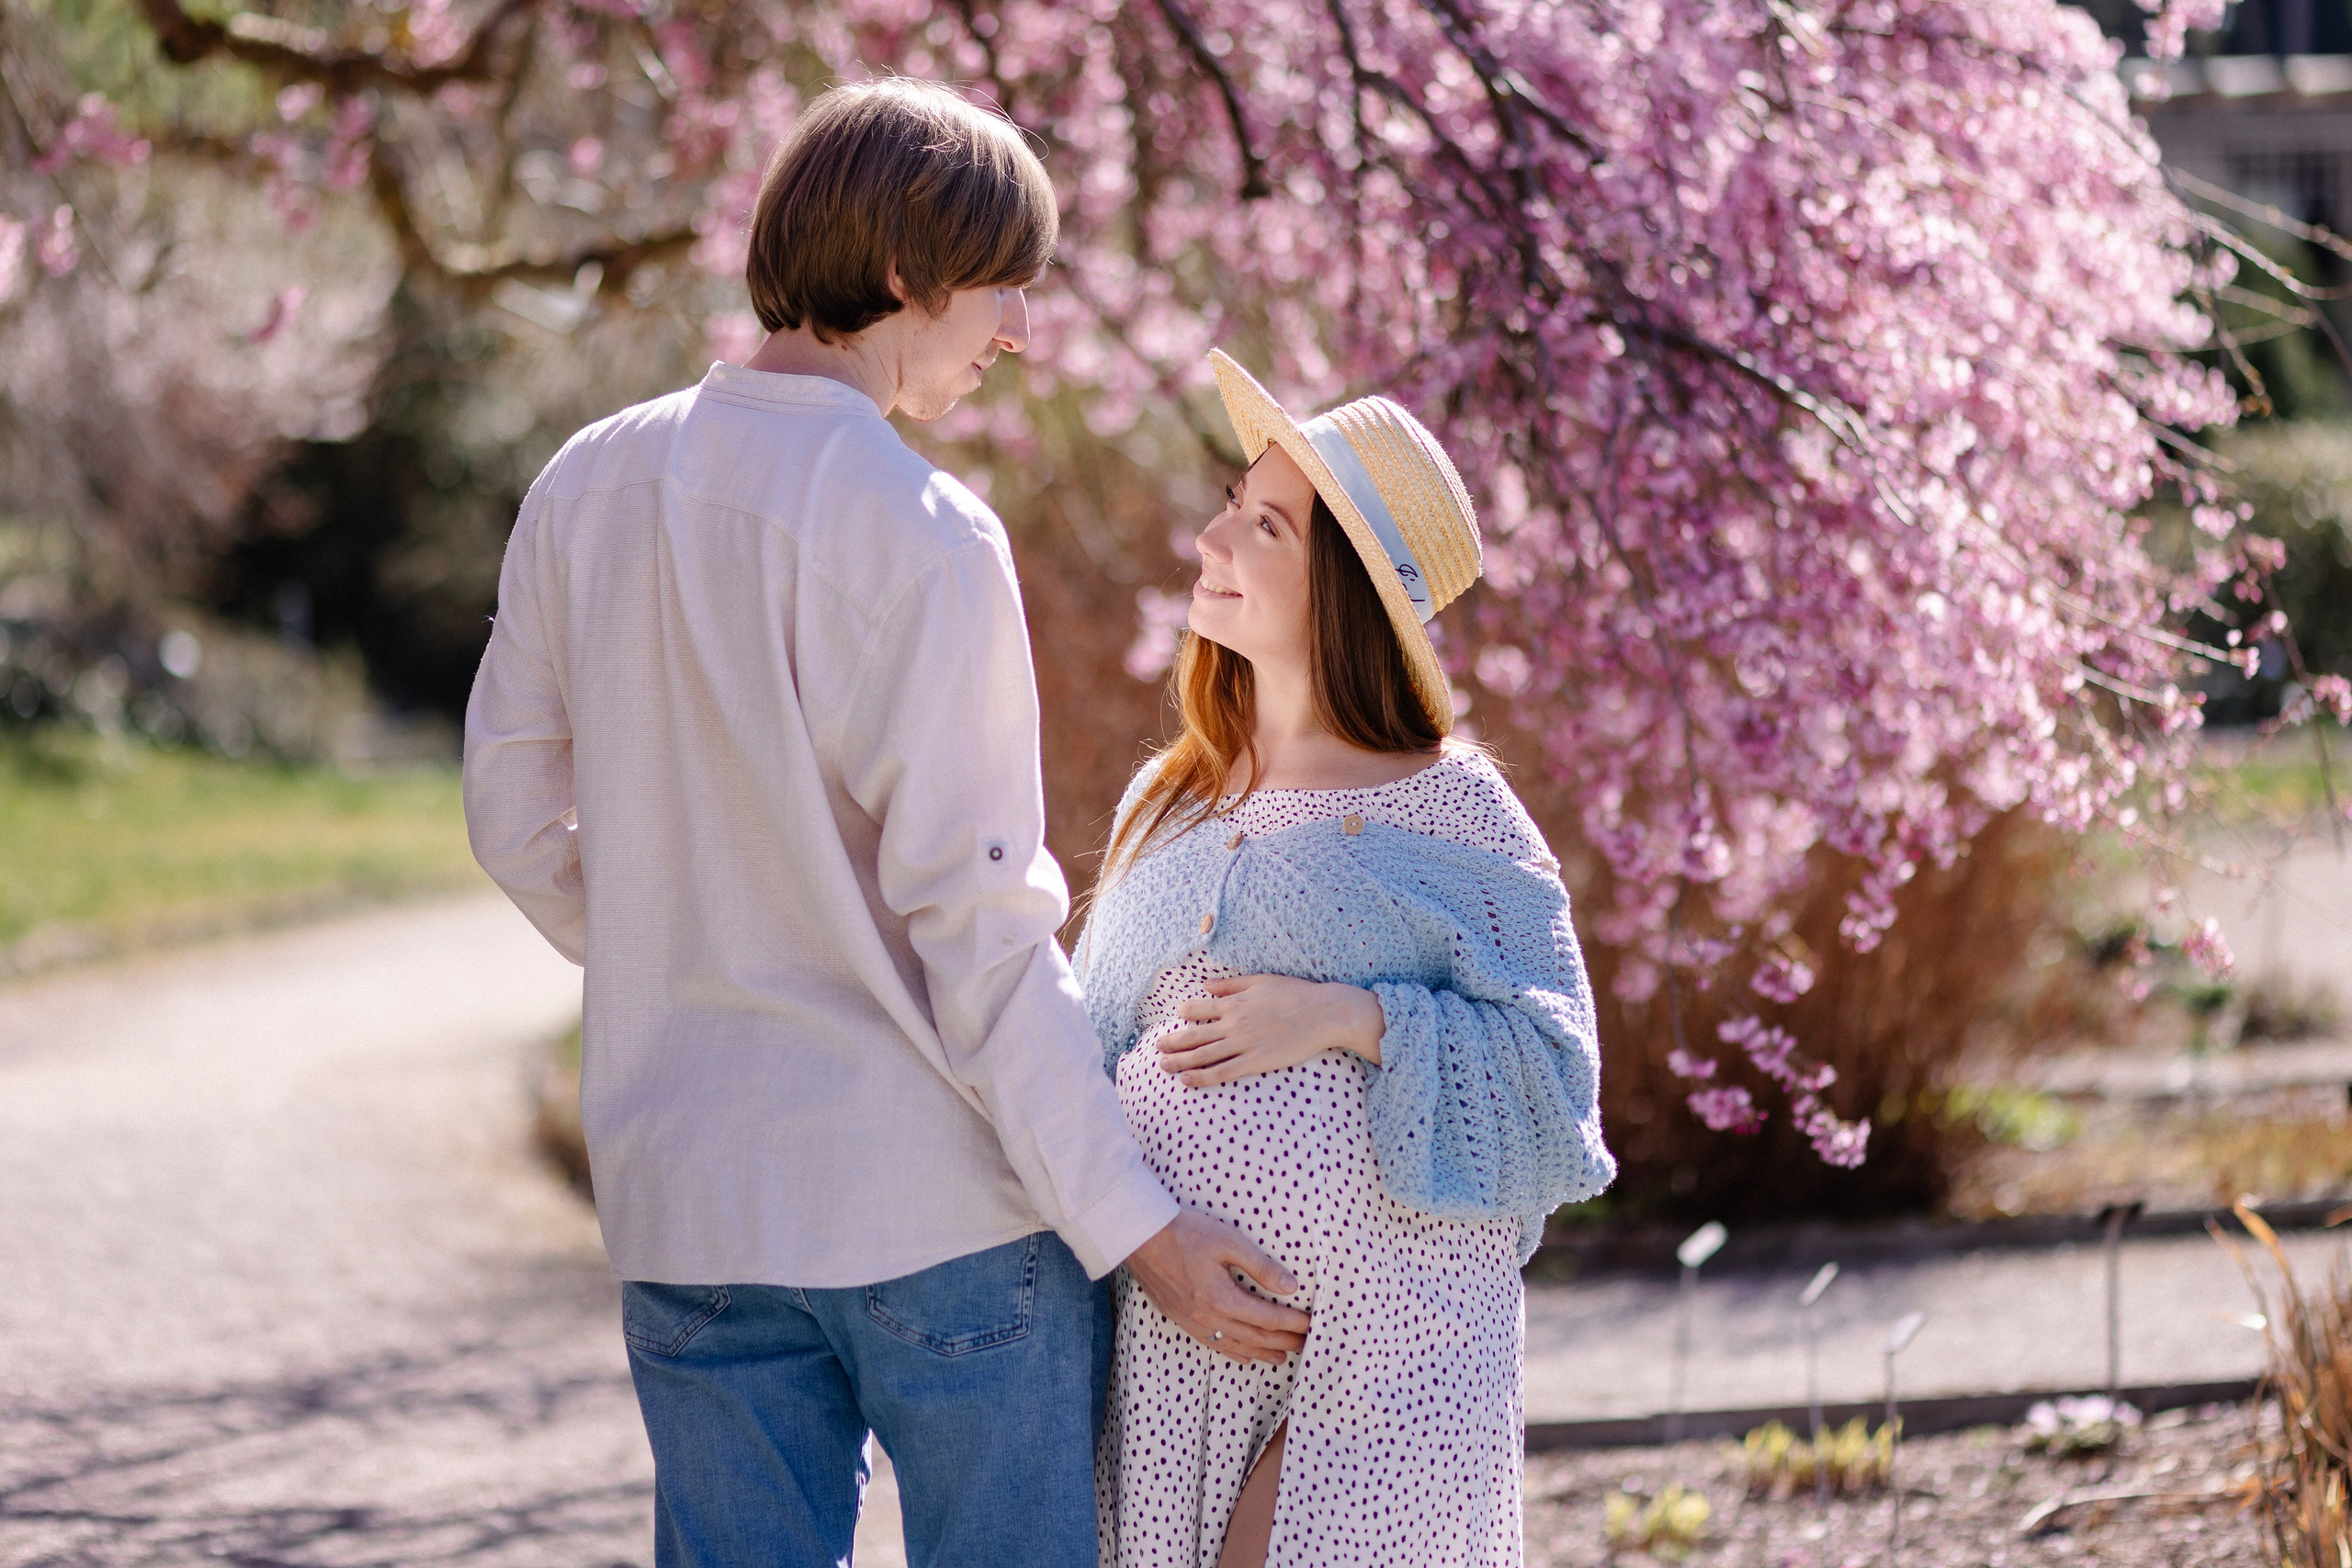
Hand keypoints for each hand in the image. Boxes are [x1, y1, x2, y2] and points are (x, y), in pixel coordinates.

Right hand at [1123, 1210, 1310, 1363]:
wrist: (1140, 1237)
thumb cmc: (1184, 1232)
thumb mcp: (1228, 1241)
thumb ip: (1261, 1266)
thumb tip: (1290, 1287)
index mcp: (1222, 1299)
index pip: (1267, 1318)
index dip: (1292, 1323)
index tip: (1311, 1324)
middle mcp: (1208, 1318)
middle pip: (1255, 1337)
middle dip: (1283, 1342)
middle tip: (1305, 1345)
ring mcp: (1192, 1322)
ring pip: (1235, 1346)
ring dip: (1262, 1353)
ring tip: (1281, 1358)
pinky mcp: (1179, 1319)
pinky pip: (1212, 1345)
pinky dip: (1233, 1353)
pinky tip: (1244, 1356)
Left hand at [1154, 974, 1385, 1085]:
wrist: (1324, 1013)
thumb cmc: (1296, 994)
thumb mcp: (1261, 981)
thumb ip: (1231, 985)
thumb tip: (1206, 986)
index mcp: (1234, 1002)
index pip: (1197, 1008)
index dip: (1183, 1014)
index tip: (1176, 1019)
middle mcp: (1233, 1023)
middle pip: (1193, 1035)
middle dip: (1171, 1042)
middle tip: (1156, 1048)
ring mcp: (1243, 1044)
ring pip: (1202, 1055)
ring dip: (1178, 1061)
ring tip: (1162, 1066)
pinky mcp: (1256, 1062)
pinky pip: (1222, 1071)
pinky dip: (1201, 1077)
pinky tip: (1186, 1080)